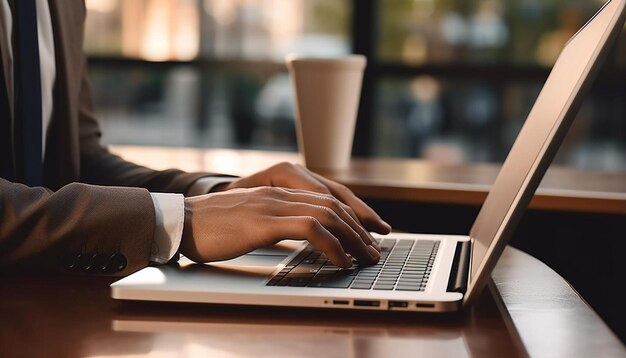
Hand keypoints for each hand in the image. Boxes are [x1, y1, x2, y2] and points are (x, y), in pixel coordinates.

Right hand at [181, 186, 382, 267]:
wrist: (179, 222)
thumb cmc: (210, 227)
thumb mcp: (249, 219)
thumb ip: (274, 219)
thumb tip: (298, 235)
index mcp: (277, 190)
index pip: (326, 195)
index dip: (352, 213)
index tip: (368, 233)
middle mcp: (279, 192)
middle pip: (333, 203)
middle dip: (359, 227)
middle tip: (374, 249)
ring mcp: (272, 204)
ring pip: (327, 214)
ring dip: (352, 237)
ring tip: (365, 257)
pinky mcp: (264, 221)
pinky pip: (311, 229)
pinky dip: (332, 245)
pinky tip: (340, 261)